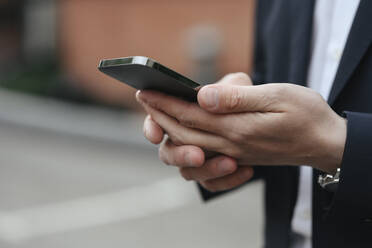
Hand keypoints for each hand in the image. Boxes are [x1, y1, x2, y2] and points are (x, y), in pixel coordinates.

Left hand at [137, 73, 346, 173]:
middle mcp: (231, 144)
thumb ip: (238, 99)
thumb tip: (202, 96)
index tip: (146, 92)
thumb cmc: (305, 115)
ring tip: (159, 117)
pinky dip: (191, 150)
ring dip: (171, 132)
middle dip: (161, 116)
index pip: (190, 114)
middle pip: (184, 132)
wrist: (325, 143)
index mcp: (237, 128)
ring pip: (191, 147)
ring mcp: (234, 153)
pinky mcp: (240, 156)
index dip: (165, 103)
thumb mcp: (277, 97)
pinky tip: (186, 140)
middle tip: (145, 100)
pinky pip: (206, 159)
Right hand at [140, 73, 254, 191]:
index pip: (157, 118)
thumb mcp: (239, 85)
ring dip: (205, 170)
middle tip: (197, 156)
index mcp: (182, 110)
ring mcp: (197, 156)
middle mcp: (185, 135)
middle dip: (180, 155)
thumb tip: (205, 97)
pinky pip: (211, 184)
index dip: (152, 126)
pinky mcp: (213, 172)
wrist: (265, 114)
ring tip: (231, 163)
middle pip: (168, 151)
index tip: (156, 135)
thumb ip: (225, 89)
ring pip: (187, 172)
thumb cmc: (245, 93)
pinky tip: (247, 170)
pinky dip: (226, 181)